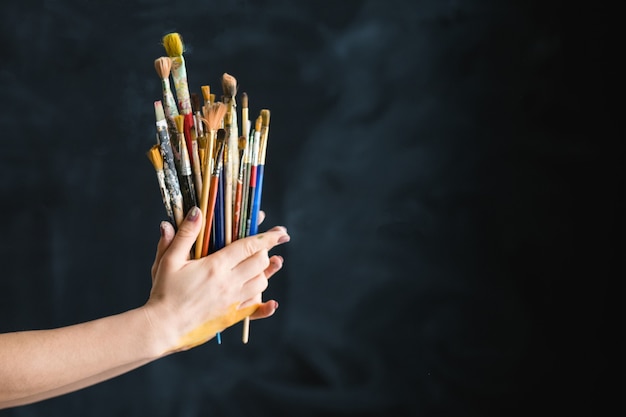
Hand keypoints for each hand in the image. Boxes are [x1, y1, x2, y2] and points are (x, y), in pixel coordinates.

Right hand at [145, 207, 288, 353]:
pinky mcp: (232, 317)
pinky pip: (256, 309)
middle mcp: (229, 283)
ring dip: (264, 273)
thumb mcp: (169, 260)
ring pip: (261, 283)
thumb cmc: (163, 292)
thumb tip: (197, 212)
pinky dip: (265, 304)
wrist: (162, 327)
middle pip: (260, 263)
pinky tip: (271, 302)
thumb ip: (185, 235)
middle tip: (262, 247)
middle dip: (265, 252)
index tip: (280, 233)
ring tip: (261, 266)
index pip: (249, 246)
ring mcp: (233, 301)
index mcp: (216, 266)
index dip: (267, 237)